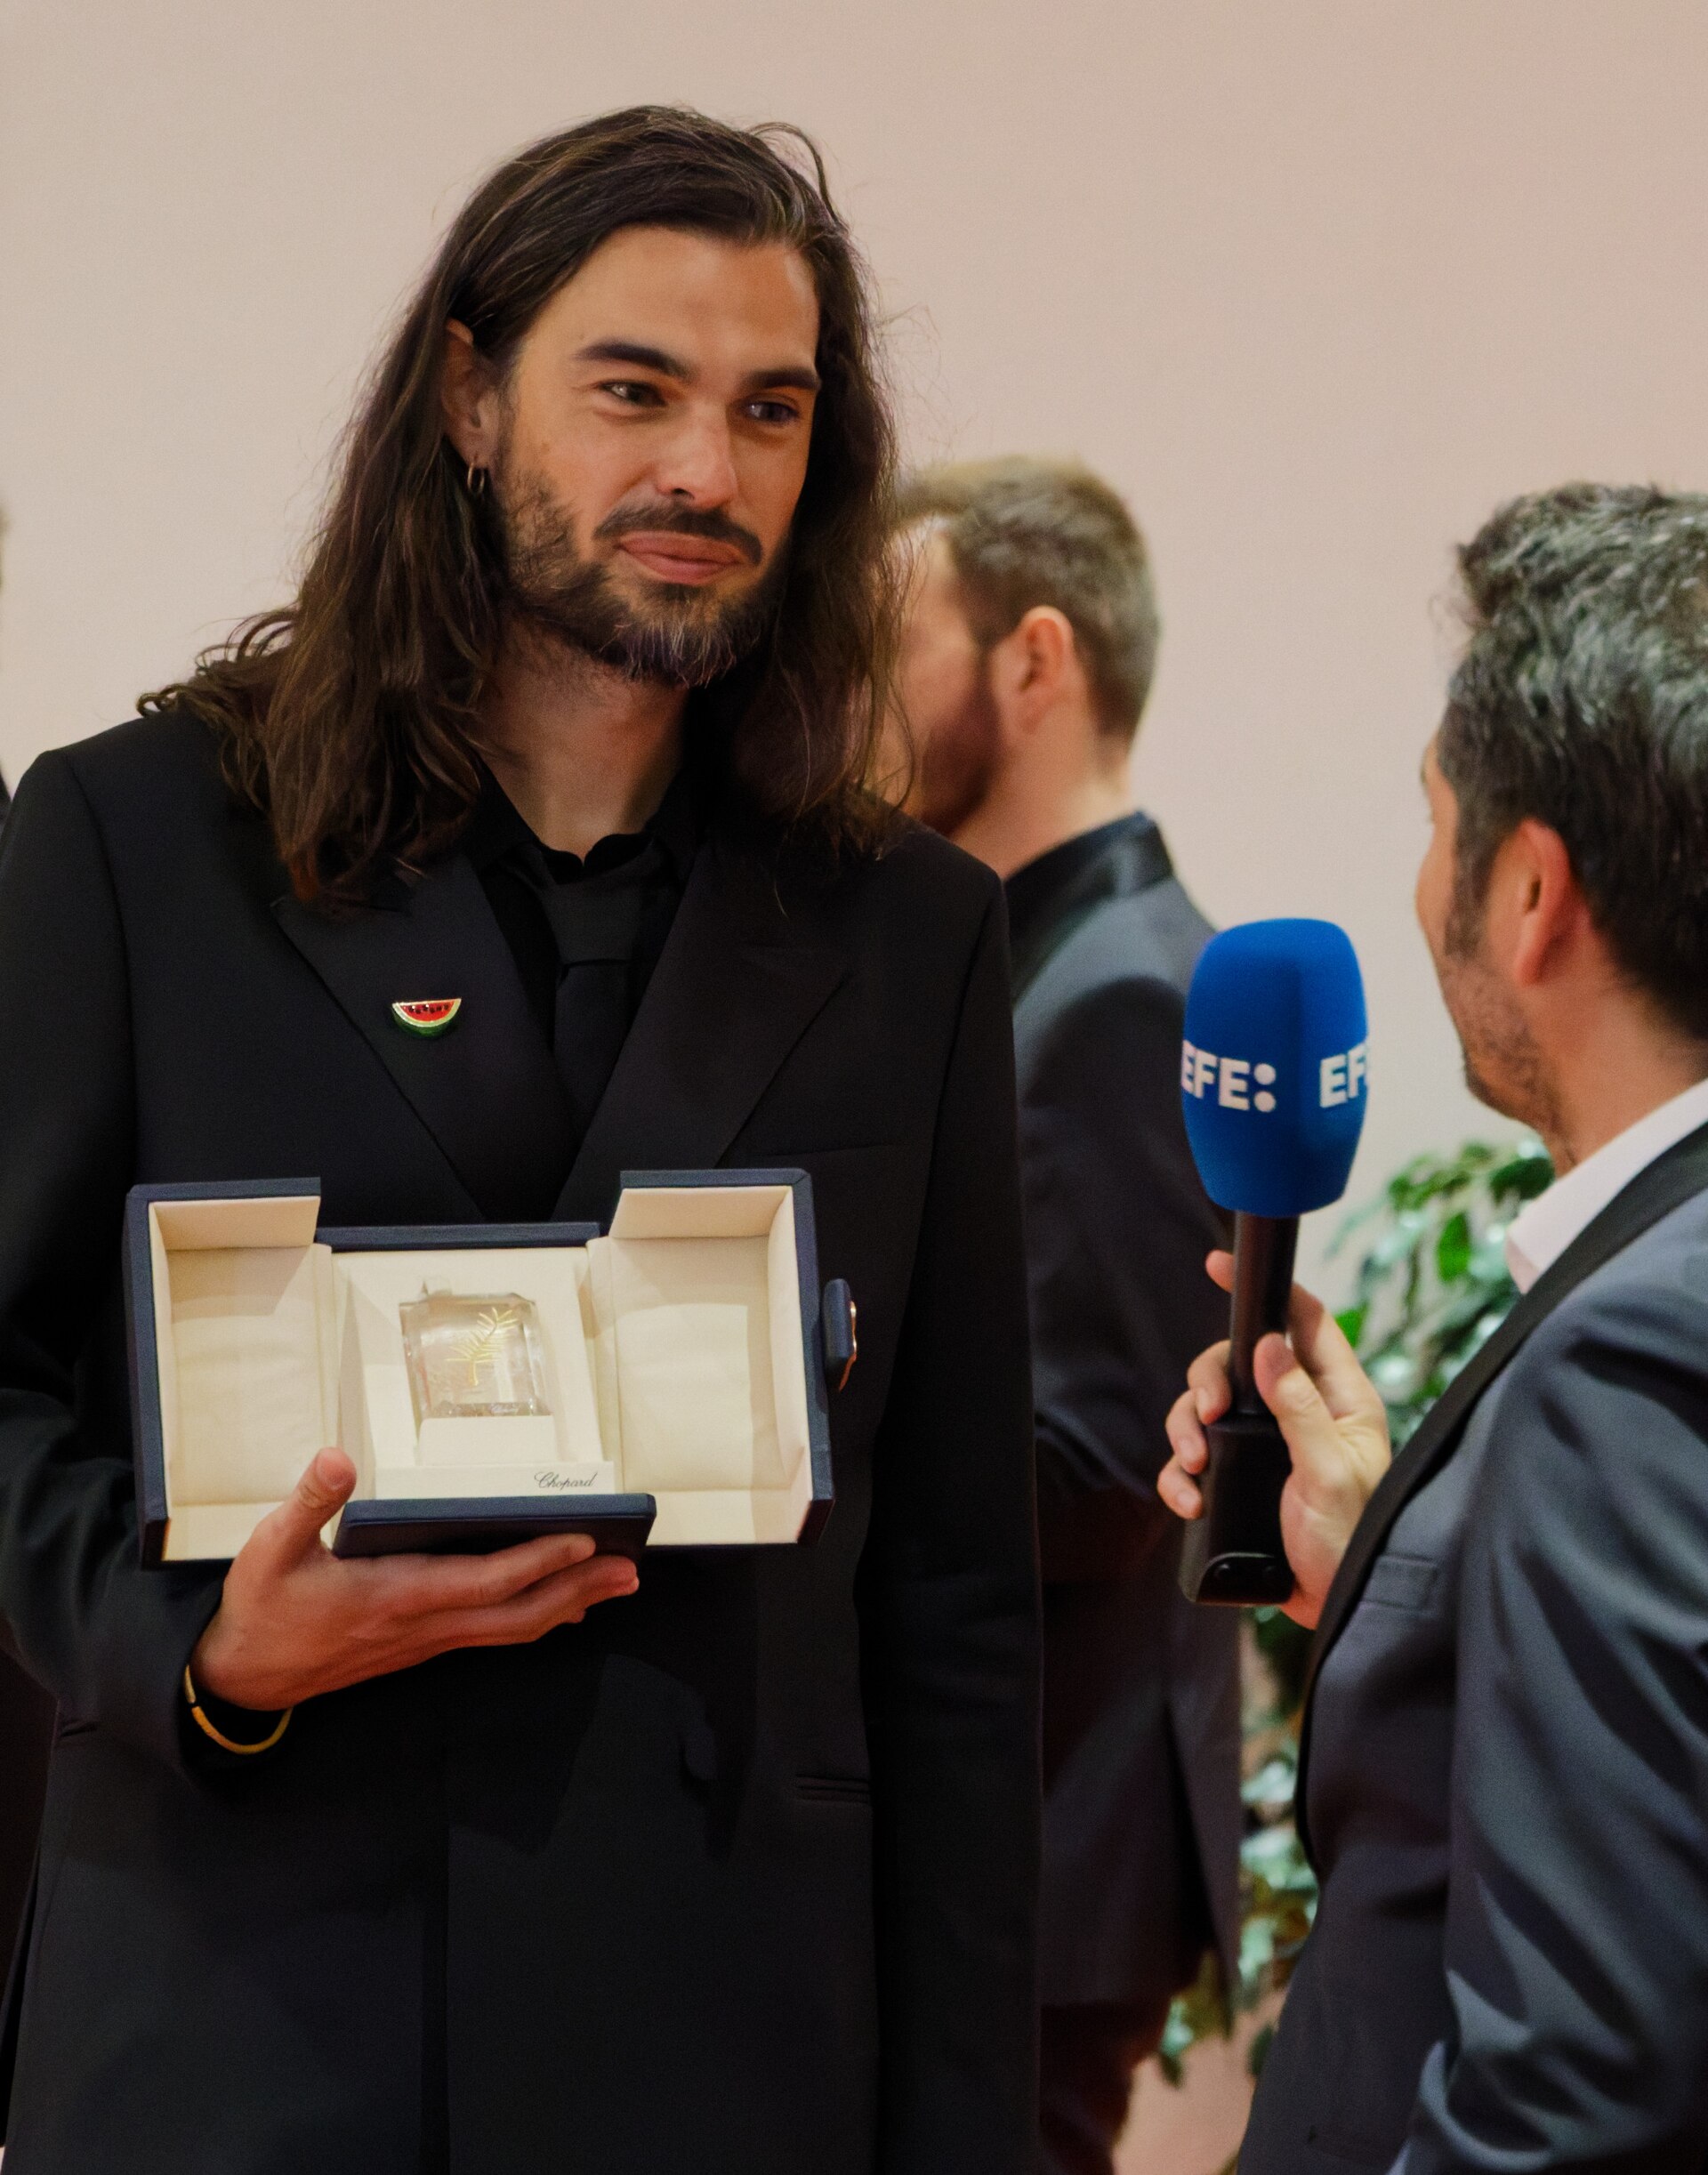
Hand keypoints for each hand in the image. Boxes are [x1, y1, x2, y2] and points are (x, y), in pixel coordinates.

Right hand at [192, 1448, 639, 1710]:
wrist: (243, 1680)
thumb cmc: (261, 1610)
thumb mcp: (269, 1550)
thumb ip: (307, 1503)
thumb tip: (337, 1458)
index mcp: (396, 1596)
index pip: (484, 1581)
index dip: (538, 1561)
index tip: (584, 1539)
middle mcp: (424, 1623)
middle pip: (517, 1612)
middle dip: (578, 1589)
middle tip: (631, 1570)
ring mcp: (427, 1640)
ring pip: (511, 1628)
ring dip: (568, 1605)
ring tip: (616, 1583)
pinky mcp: (422, 1645)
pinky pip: (492, 1634)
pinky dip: (534, 1617)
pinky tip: (559, 1608)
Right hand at [1159, 1251, 1391, 1627]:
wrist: (1342, 1607)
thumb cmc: (1356, 1540)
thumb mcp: (1330, 1471)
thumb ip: (1300, 1406)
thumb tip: (1269, 1343)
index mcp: (1339, 1400)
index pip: (1304, 1323)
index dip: (1266, 1291)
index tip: (1220, 1267)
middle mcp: (1300, 1414)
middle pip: (1237, 1363)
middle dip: (1208, 1382)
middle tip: (1206, 1414)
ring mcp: (1265, 1448)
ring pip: (1206, 1410)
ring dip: (1187, 1430)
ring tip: (1194, 1466)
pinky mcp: (1239, 1483)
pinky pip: (1194, 1462)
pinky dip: (1180, 1475)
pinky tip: (1190, 1500)